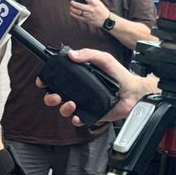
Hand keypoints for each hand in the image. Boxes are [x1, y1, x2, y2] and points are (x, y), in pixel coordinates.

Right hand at [38, 48, 155, 126]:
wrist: (133, 92)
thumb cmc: (120, 75)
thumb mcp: (104, 59)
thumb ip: (89, 54)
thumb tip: (71, 54)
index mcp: (78, 77)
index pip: (57, 79)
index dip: (47, 80)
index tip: (43, 80)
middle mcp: (78, 91)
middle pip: (54, 96)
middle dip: (50, 97)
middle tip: (56, 95)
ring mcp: (83, 103)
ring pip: (63, 109)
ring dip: (63, 108)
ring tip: (72, 104)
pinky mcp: (90, 115)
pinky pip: (77, 120)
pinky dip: (75, 119)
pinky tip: (77, 116)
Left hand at [70, 0, 107, 28]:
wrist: (106, 20)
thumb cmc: (102, 10)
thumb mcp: (99, 3)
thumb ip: (92, 0)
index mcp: (94, 3)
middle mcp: (91, 9)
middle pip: (79, 5)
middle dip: (73, 3)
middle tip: (71, 1)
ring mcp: (88, 15)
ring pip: (77, 11)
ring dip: (72, 9)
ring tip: (71, 7)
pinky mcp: (86, 20)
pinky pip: (78, 17)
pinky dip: (73, 14)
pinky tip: (71, 12)